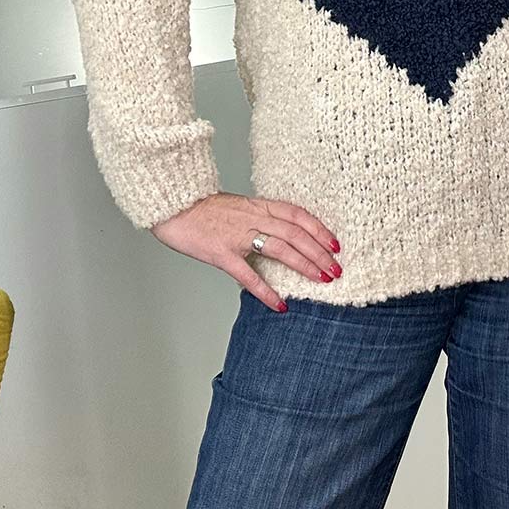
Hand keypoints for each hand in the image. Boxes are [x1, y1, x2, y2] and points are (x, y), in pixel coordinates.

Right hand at [148, 192, 340, 309]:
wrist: (173, 205)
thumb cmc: (203, 209)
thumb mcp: (238, 206)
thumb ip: (259, 218)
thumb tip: (280, 234)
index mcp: (258, 206)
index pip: (298, 215)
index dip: (319, 229)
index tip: (336, 244)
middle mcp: (253, 218)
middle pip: (295, 233)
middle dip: (320, 252)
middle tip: (336, 269)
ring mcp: (237, 236)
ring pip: (280, 249)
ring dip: (304, 265)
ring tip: (321, 280)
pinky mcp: (221, 253)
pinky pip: (248, 274)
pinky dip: (266, 290)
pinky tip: (279, 304)